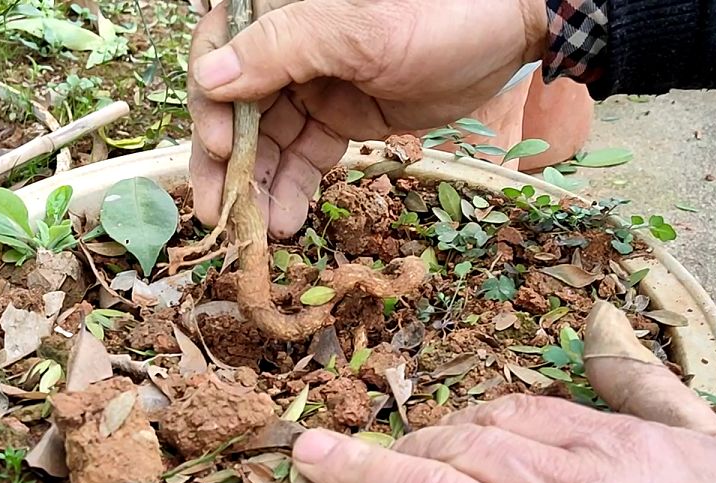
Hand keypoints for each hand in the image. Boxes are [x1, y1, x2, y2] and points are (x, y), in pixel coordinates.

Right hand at [187, 0, 547, 237]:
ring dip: (257, 186)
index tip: (219, 148)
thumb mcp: (358, 31)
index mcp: (281, 16)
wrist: (506, 32)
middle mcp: (287, 52)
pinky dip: (292, 189)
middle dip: (226, 164)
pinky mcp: (339, 119)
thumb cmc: (438, 16)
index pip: (218, 55)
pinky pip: (304, 157)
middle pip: (236, 110)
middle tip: (219, 213)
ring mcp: (312, 88)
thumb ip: (283, 49)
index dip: (210, 107)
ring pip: (268, 142)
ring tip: (254, 230)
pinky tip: (284, 219)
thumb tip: (209, 79)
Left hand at [290, 302, 715, 482]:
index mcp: (613, 455)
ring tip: (310, 468)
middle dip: (397, 443)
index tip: (440, 430)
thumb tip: (601, 330)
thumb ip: (651, 390)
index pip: (509, 416)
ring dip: (359, 481)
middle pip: (458, 451)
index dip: (462, 419)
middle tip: (345, 438)